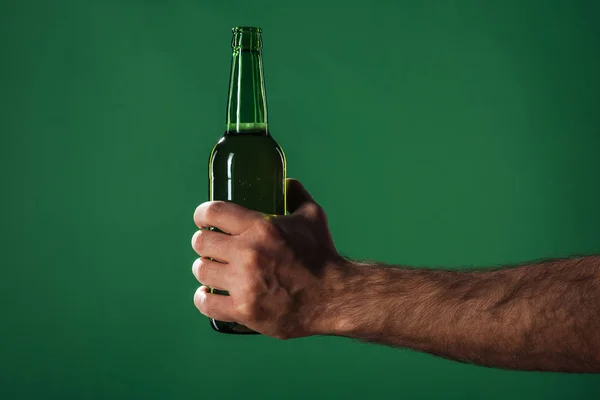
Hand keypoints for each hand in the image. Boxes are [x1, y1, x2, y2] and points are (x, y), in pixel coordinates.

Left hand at [191, 179, 344, 338]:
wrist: (333, 297)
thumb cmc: (322, 256)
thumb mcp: (313, 217)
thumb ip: (297, 195)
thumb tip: (287, 182)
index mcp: (261, 227)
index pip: (213, 212)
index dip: (202, 214)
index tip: (202, 219)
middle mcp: (248, 253)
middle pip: (201, 242)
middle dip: (204, 243)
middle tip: (211, 247)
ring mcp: (244, 283)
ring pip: (201, 271)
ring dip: (205, 269)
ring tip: (212, 271)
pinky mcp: (243, 310)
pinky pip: (206, 303)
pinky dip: (204, 299)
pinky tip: (208, 295)